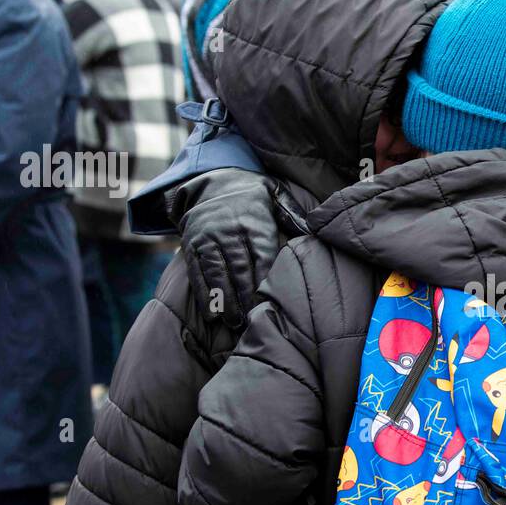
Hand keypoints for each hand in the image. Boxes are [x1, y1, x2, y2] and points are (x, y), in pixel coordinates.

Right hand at [179, 182, 281, 331]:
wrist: (212, 181)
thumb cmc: (254, 196)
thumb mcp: (276, 196)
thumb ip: (293, 215)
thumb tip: (314, 230)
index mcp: (254, 221)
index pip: (262, 254)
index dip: (265, 279)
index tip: (271, 301)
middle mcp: (229, 229)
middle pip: (239, 267)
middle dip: (246, 296)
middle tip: (252, 320)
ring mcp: (207, 238)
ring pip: (216, 272)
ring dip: (225, 300)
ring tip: (234, 322)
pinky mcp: (192, 245)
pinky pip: (196, 272)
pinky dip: (204, 294)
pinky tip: (212, 314)